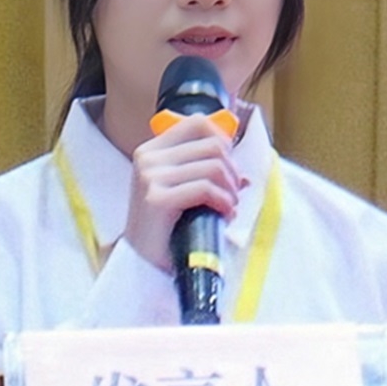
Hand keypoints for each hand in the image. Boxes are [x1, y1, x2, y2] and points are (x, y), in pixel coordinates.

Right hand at [124, 113, 242, 271]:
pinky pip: (207, 188)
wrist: (142, 261)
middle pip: (213, 146)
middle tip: (231, 194)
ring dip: (231, 190)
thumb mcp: (182, 192)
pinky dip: (224, 202)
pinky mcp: (157, 199)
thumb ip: (207, 175)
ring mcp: (150, 177)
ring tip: (228, 207)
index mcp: (151, 150)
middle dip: (232, 171)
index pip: (197, 123)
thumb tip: (244, 176)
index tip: (229, 165)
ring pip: (214, 167)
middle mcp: (148, 158)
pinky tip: (223, 215)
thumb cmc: (165, 227)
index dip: (222, 141)